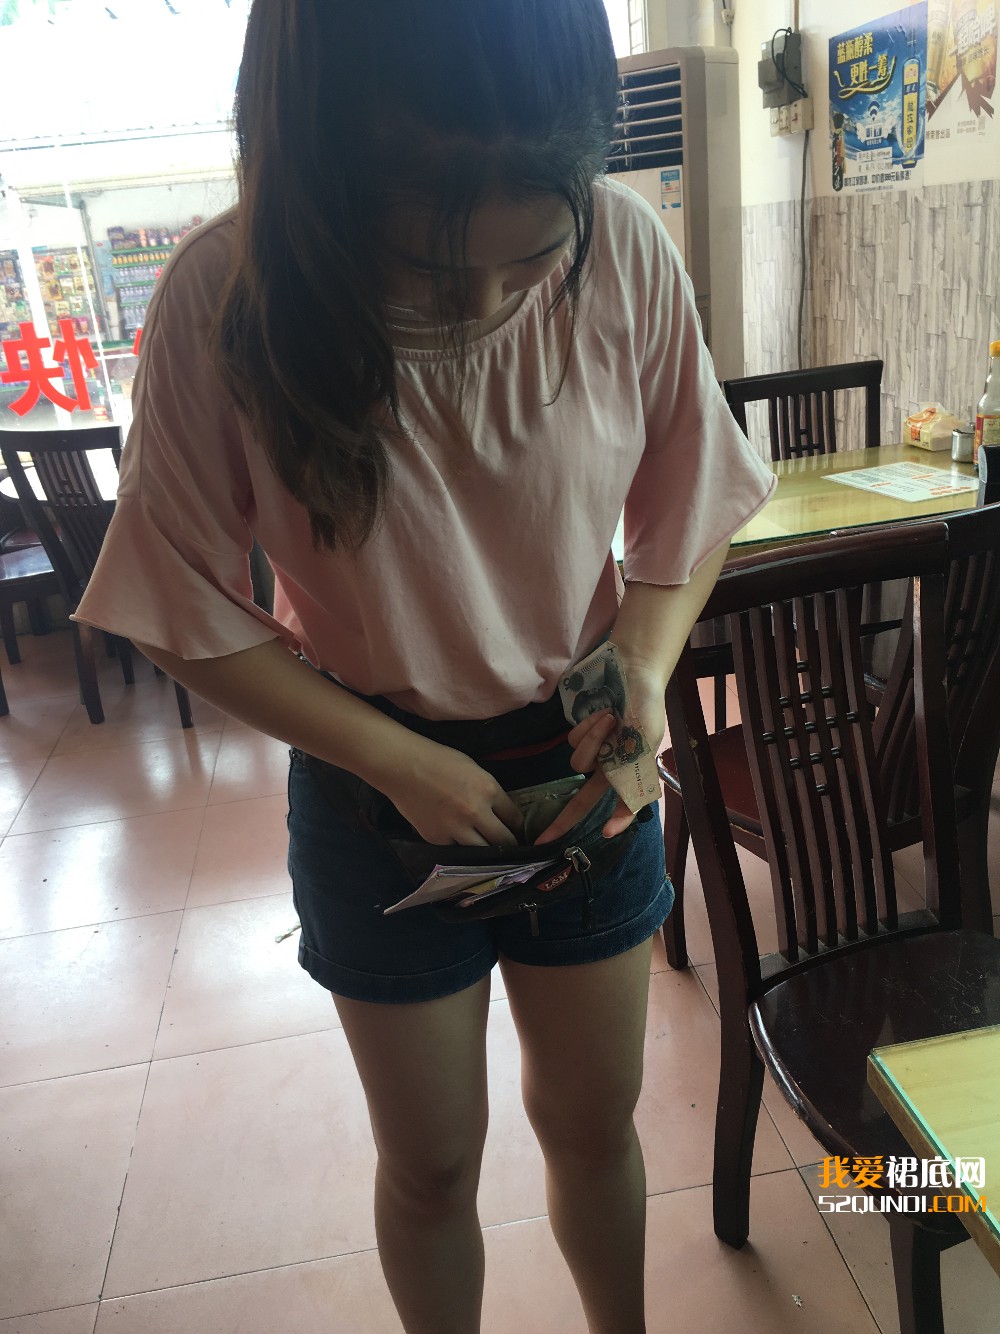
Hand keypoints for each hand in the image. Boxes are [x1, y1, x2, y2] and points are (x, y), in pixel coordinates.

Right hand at [382, 738, 524, 845]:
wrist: (402, 766)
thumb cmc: (438, 759)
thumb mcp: (474, 769)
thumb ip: (489, 792)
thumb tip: (501, 812)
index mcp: (488, 790)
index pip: (515, 818)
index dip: (519, 827)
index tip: (520, 832)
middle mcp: (475, 812)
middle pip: (503, 840)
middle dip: (509, 844)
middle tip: (510, 846)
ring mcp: (455, 829)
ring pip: (482, 852)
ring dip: (487, 850)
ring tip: (488, 849)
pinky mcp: (437, 839)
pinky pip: (456, 849)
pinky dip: (460, 845)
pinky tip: (459, 839)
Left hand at [534, 672, 665, 845]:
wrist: (634, 674)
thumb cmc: (647, 710)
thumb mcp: (649, 747)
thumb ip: (637, 780)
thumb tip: (628, 811)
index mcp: (628, 771)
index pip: (619, 804)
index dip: (615, 821)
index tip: (604, 834)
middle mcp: (608, 766)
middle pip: (582, 800)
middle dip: (563, 821)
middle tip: (543, 841)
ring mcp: (592, 749)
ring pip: (579, 762)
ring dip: (593, 741)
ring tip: (611, 719)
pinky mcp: (579, 732)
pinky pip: (574, 740)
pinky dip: (587, 727)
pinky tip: (602, 713)